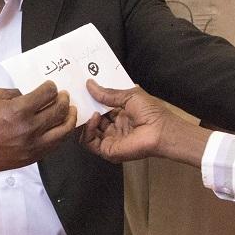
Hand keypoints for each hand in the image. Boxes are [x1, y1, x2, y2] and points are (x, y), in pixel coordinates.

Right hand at [0, 82, 75, 171]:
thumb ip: (16, 94)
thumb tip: (30, 95)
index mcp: (19, 110)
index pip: (47, 94)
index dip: (51, 87)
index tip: (51, 87)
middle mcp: (30, 127)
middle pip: (59, 110)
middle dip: (63, 100)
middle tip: (64, 96)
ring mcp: (33, 144)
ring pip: (63, 130)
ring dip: (70, 118)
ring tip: (70, 111)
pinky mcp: (32, 157)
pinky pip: (55, 145)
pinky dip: (61, 135)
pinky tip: (61, 128)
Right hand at [79, 81, 209, 167]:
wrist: (161, 131)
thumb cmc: (150, 112)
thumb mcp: (129, 96)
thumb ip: (108, 93)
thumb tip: (89, 84)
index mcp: (120, 114)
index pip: (99, 108)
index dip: (90, 100)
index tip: (80, 90)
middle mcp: (113, 127)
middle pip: (92, 120)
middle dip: (83, 109)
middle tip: (74, 98)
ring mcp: (109, 139)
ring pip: (88, 132)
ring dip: (84, 120)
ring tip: (84, 108)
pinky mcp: (107, 150)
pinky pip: (90, 142)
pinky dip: (88, 130)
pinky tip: (94, 118)